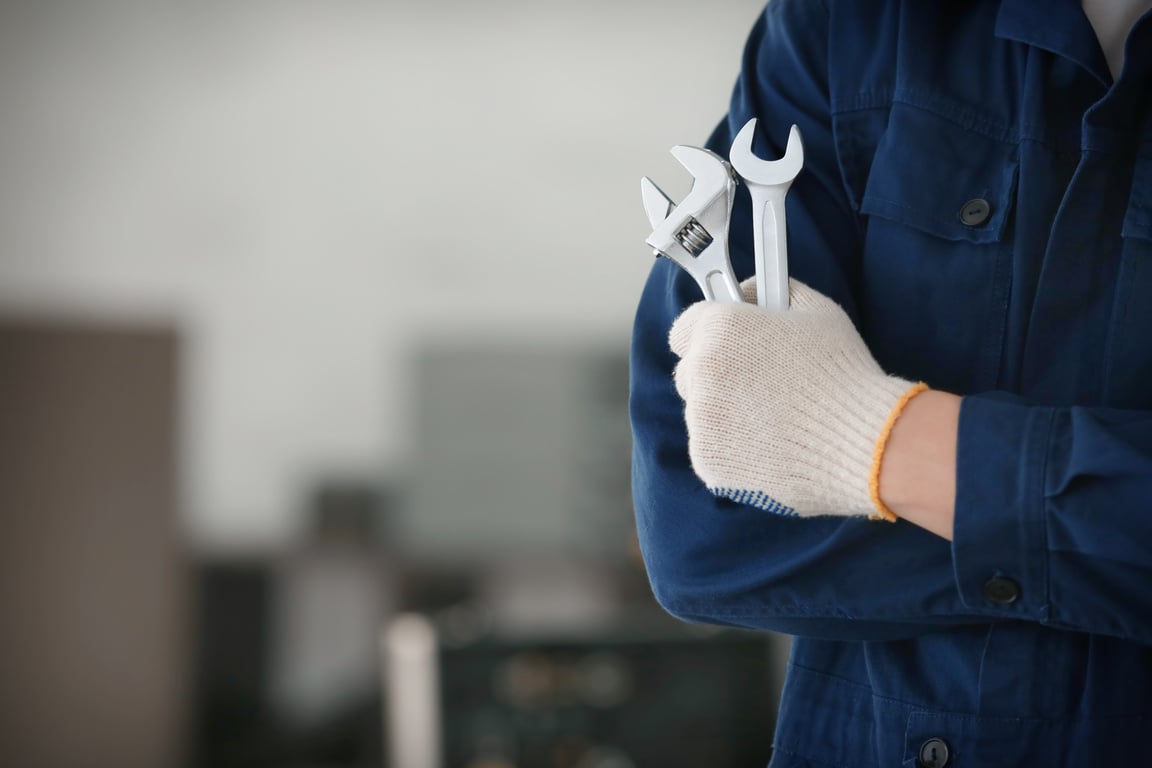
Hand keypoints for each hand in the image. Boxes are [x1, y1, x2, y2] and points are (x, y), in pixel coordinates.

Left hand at [669, 279, 924, 518]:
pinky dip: (732, 451)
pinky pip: (711, 450)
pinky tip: (772, 446)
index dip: (708, 338)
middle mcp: (701, 371)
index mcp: (720, 328)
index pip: (684, 329)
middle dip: (716, 378)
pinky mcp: (708, 461)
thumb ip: (771, 291)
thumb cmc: (844, 373)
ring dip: (726, 416)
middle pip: (689, 373)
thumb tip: (745, 291)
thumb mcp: (816, 310)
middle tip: (761, 387)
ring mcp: (701, 420)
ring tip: (776, 421)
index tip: (727, 349)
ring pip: (701, 415)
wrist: (864, 443)